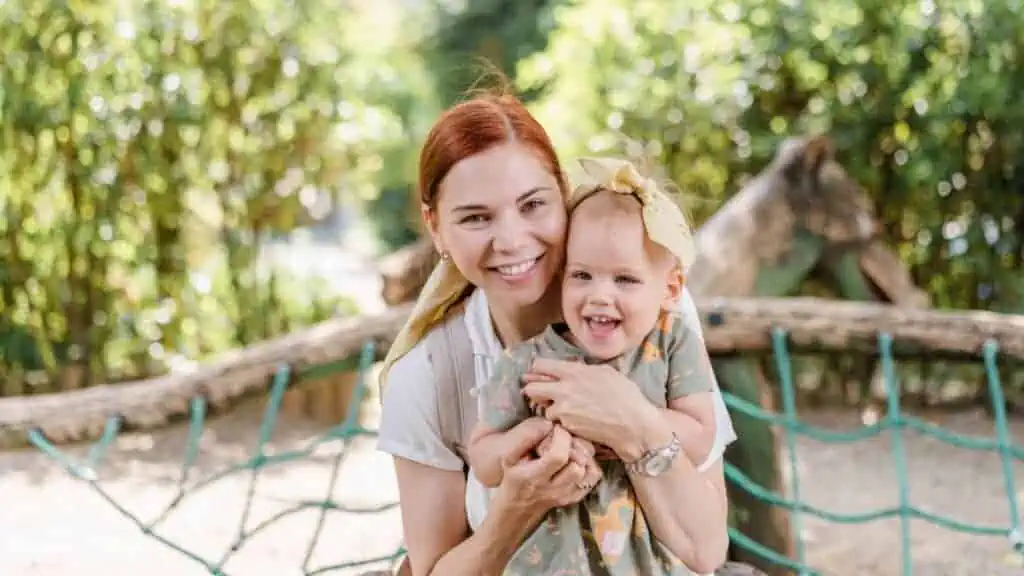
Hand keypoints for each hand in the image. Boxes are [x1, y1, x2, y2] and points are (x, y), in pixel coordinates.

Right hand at [489, 418, 602, 519]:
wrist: (515, 510)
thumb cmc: (512, 479)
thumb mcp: (509, 458)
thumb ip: (524, 439)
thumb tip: (546, 425)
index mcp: (533, 477)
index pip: (558, 457)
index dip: (562, 438)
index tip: (556, 430)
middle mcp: (551, 490)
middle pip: (576, 466)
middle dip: (574, 447)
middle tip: (567, 439)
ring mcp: (564, 496)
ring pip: (587, 473)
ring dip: (583, 457)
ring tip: (572, 449)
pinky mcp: (572, 499)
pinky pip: (591, 481)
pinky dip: (589, 468)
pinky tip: (577, 460)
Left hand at [521, 358, 659, 456]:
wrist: (633, 425)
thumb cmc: (626, 396)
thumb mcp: (606, 372)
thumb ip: (583, 369)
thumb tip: (572, 368)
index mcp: (574, 372)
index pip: (540, 365)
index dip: (537, 370)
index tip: (538, 373)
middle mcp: (563, 389)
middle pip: (531, 388)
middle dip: (533, 390)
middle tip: (540, 393)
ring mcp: (563, 410)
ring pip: (543, 408)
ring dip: (550, 409)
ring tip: (565, 410)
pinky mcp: (566, 427)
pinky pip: (556, 422)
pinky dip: (561, 423)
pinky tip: (574, 421)